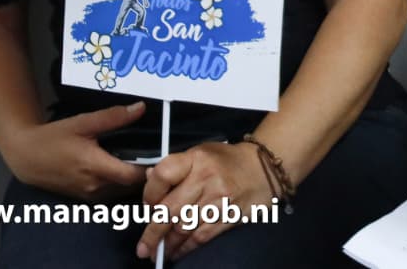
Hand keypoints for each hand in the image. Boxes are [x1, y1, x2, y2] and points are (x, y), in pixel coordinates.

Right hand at [0, 102, 148, 200]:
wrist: (25, 158)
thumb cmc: (54, 138)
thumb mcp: (82, 122)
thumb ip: (113, 117)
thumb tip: (141, 108)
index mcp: (96, 167)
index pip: (134, 175)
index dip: (151, 168)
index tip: (165, 154)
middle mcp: (96, 187)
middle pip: (131, 186)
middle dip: (147, 174)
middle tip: (160, 155)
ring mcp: (91, 196)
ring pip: (122, 192)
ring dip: (135, 180)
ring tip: (147, 161)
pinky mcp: (86, 199)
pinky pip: (112, 194)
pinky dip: (122, 184)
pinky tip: (126, 168)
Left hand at [136, 140, 273, 261]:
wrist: (263, 168)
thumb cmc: (226, 161)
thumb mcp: (200, 153)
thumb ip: (174, 166)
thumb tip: (149, 177)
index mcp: (196, 158)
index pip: (163, 175)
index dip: (149, 194)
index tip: (146, 206)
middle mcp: (206, 178)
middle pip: (170, 209)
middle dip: (153, 232)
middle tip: (143, 248)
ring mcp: (219, 198)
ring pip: (184, 227)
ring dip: (168, 244)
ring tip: (158, 252)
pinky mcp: (229, 216)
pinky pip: (201, 237)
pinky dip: (186, 248)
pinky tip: (177, 252)